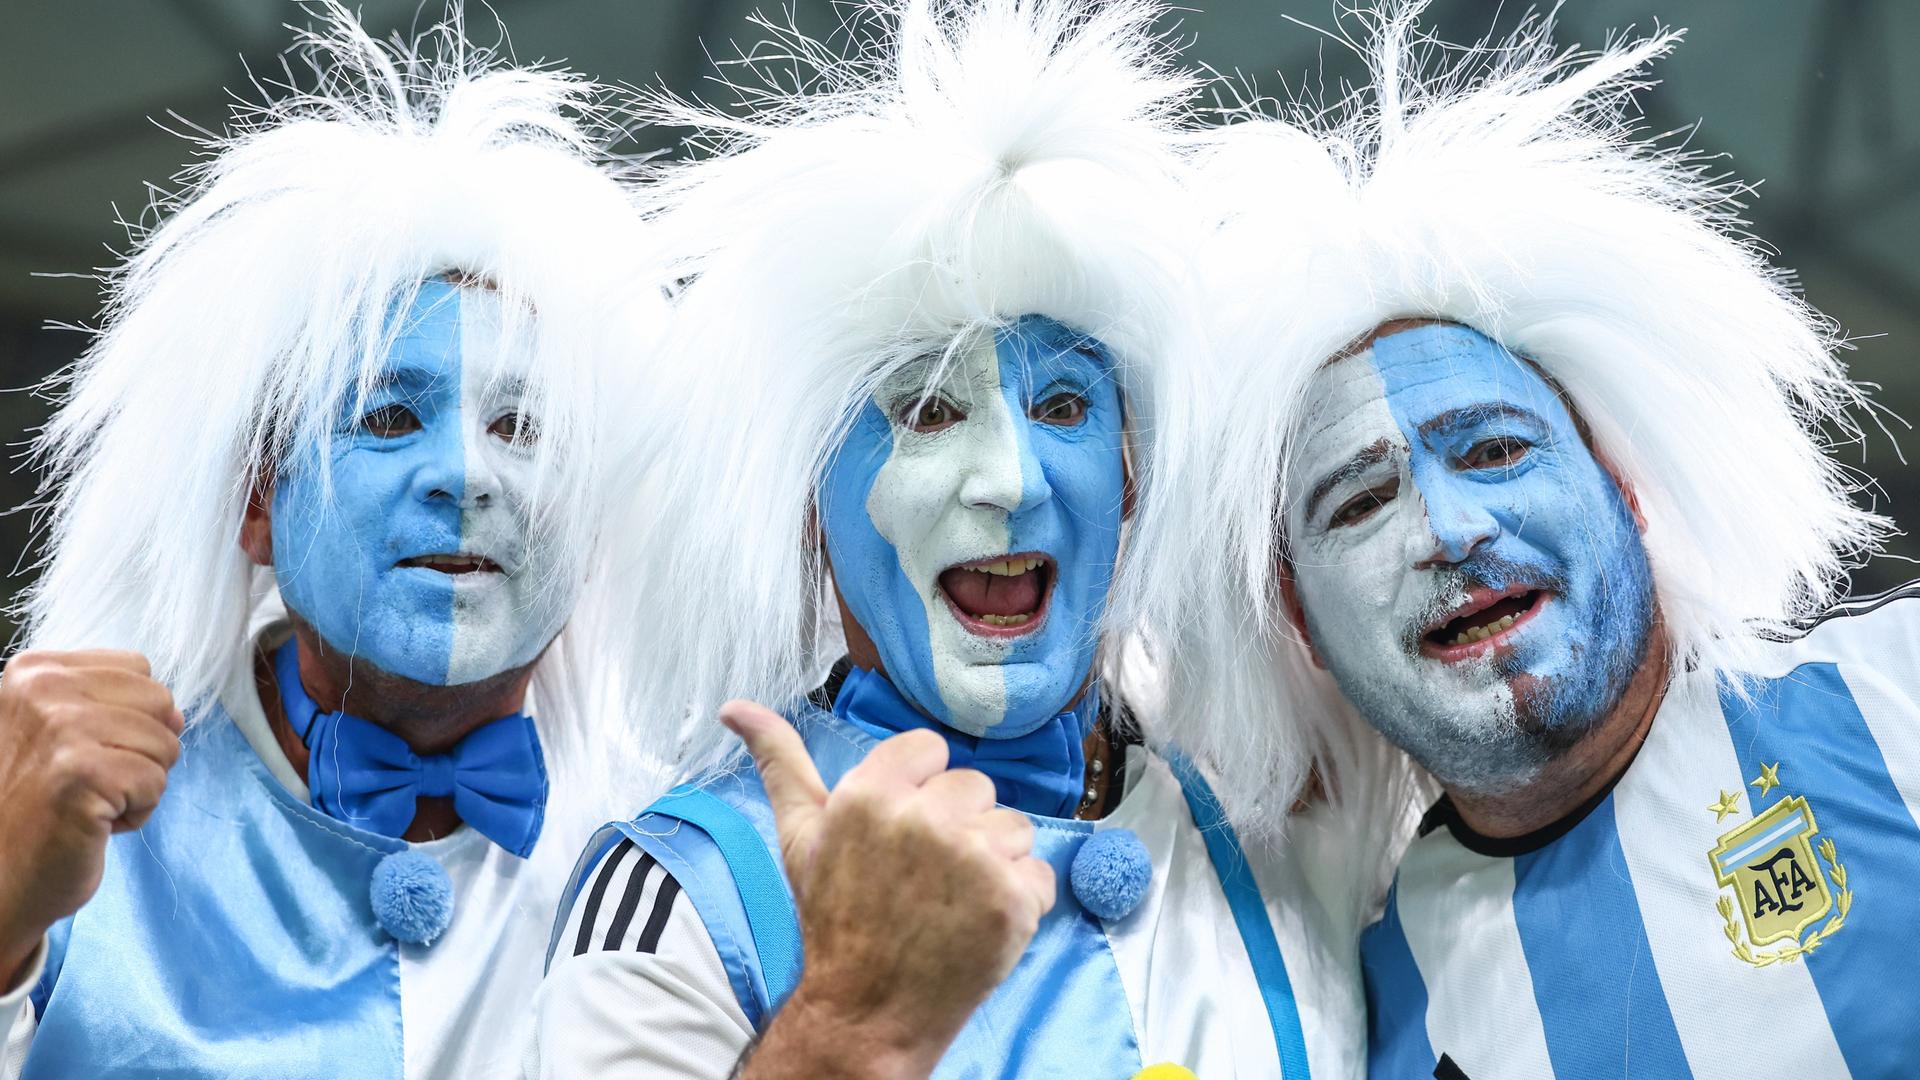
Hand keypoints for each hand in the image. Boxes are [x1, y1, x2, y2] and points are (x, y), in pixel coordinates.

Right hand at [0, 650, 181, 985]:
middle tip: (88, 781)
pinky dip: (136, 813)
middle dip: (143, 749)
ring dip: (139, 784)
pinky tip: (92, 823)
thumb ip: (119, 708)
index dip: (130, 716)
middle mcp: (42, 689)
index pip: (137, 668)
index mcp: (35, 670)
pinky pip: (156, 783)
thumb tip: (178, 715)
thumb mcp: (66, 734)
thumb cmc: (36, 805)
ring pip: (166, 744)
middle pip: (160, 701)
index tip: (81, 750)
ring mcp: (62, 728)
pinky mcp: (83, 773)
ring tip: (87, 801)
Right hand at [722, 700, 1053, 1079]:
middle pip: (974, 785)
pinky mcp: (1013, 900)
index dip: (920, 790)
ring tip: (951, 900)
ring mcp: (974, 860)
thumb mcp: (799, 836)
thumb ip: (779, 762)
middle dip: (958, 825)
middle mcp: (923, 819)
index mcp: (870, 794)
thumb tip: (736, 706)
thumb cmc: (834, 918)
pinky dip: (1019, 900)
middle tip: (924, 874)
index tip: (902, 832)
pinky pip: (1039, 874)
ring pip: (1013, 826)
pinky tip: (979, 923)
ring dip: (993, 862)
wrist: (867, 1009)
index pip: (930, 749)